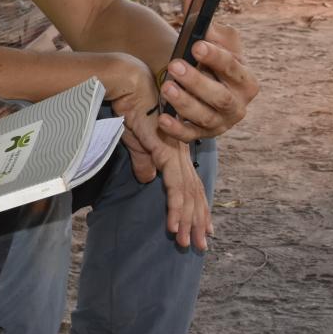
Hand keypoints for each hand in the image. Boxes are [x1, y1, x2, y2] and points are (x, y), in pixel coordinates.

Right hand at [116, 81, 210, 249]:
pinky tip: (175, 226)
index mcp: (175, 150)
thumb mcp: (136, 141)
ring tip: (189, 244)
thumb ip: (144, 161)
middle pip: (195, 194)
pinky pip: (175, 188)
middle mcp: (181, 153)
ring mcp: (176, 154)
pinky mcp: (167, 154)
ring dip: (188, 222)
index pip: (191, 185)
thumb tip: (148, 180)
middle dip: (198, 222)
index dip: (198, 208)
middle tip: (201, 246)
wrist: (129, 87)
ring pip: (188, 196)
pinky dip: (176, 209)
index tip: (203, 229)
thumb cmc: (131, 109)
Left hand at [157, 21, 257, 141]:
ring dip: (185, 103)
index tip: (197, 46)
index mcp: (245, 78)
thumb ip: (203, 22)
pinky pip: (190, 136)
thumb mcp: (211, 41)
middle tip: (175, 65)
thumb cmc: (208, 61)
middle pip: (220, 96)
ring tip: (166, 86)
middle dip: (198, 82)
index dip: (216, 57)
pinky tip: (162, 118)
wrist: (201, 84)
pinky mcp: (203, 134)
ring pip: (205, 116)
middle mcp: (238, 103)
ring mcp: (221, 122)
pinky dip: (177, 129)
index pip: (234, 68)